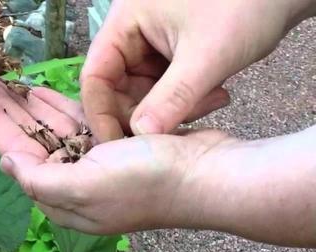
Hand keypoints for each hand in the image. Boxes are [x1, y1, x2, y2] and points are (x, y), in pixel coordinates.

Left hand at [0, 75, 234, 234]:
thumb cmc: (146, 183)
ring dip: (30, 107)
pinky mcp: (115, 147)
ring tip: (6, 84)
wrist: (207, 176)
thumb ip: (39, 180)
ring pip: (52, 131)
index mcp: (62, 198)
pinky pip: (78, 124)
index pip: (17, 157)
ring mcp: (95, 165)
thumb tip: (7, 164)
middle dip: (5, 113)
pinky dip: (60, 109)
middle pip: (30, 142)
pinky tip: (41, 94)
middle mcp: (74, 185)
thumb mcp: (84, 188)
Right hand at [80, 0, 315, 140]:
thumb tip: (141, 135)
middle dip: (145, 113)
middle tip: (177, 128)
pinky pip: (165, 89)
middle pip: (117, 88)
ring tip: (211, 102)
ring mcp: (152, 44)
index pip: (95, 75)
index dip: (101, 113)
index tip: (116, 146)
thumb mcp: (207, 55)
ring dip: (172, 109)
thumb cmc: (246, 5)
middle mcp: (132, 33)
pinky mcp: (172, 54)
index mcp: (125, 22)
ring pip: (143, 92)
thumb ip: (172, 98)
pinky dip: (185, 100)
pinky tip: (215, 95)